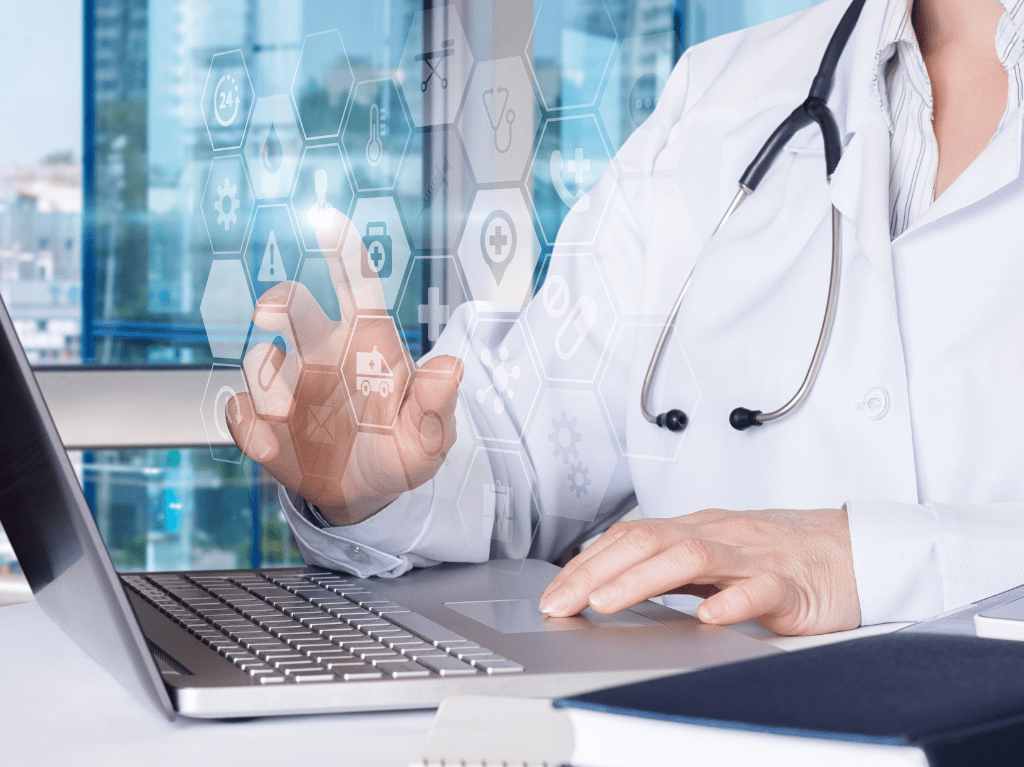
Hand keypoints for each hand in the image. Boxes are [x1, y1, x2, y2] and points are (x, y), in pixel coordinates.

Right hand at [224, 211, 462, 525]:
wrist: (366, 495)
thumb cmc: (401, 451)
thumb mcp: (429, 436)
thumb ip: (435, 404)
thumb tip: (451, 368)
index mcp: (367, 343)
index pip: (355, 285)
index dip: (342, 251)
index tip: (324, 218)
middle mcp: (322, 353)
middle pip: (293, 306)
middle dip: (278, 300)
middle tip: (271, 313)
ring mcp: (288, 385)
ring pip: (259, 361)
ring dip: (266, 382)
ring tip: (287, 415)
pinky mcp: (262, 424)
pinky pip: (241, 413)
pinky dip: (248, 426)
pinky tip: (270, 446)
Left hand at [539, 508, 860, 635]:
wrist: (855, 550)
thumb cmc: (781, 555)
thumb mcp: (717, 554)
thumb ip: (672, 567)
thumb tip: (611, 584)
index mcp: (697, 528)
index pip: (629, 537)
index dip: (586, 564)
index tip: (553, 594)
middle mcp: (719, 535)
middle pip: (648, 541)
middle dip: (595, 572)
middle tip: (560, 603)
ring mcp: (754, 557)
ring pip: (691, 557)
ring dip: (641, 579)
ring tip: (607, 602)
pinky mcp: (792, 585)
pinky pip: (760, 590)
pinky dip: (731, 602)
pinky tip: (708, 617)